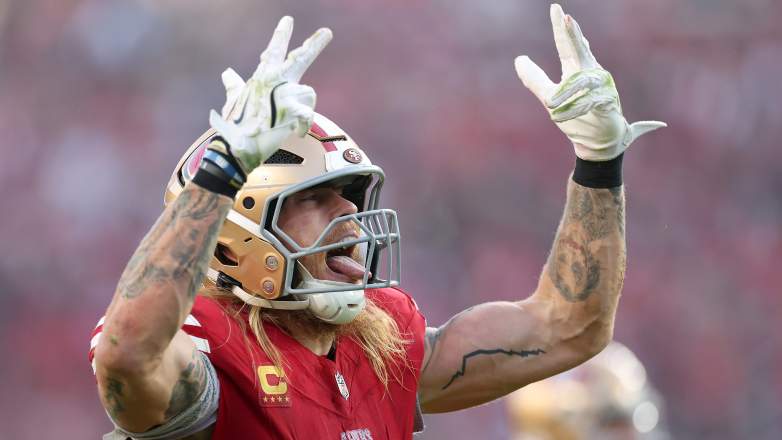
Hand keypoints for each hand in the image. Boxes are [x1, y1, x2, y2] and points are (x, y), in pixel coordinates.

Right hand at [209, 16, 331, 173]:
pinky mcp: (289, 109)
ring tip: (292, 124)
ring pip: (309, 93)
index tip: (288, 21)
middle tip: (327, 32)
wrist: (236, 145)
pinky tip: (297, 132)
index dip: (281, 35)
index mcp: (263, 78)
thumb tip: (227, 73)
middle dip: (314, 45)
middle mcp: (273, 80)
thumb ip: (234, 85)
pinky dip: (304, 125)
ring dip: (304, 109)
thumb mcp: (235, 100)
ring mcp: (281, 93)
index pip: (273, 52)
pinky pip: (307, 113)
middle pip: (299, 58)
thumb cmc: (237, 124)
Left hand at [514, 4, 665, 160]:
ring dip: (565, 93)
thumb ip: (535, 79)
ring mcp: (602, 87)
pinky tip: (559, 116)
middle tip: (566, 18)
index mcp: (578, 69)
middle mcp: (592, 73)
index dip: (562, 28)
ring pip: (582, 82)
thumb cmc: (577, 117)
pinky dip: (573, 109)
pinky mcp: (608, 104)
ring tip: (550, 105)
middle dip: (574, 35)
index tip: (555, 8)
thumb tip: (518, 59)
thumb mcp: (550, 97)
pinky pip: (590, 102)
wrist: (598, 143)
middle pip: (581, 51)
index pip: (568, 45)